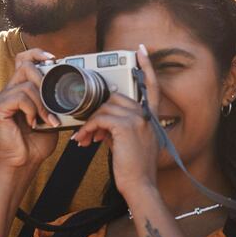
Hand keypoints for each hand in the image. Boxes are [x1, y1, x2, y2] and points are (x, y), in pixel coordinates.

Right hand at [0, 48, 60, 169]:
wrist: (23, 163)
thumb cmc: (35, 143)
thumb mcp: (51, 117)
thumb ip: (54, 102)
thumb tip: (71, 91)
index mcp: (20, 90)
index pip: (24, 59)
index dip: (37, 53)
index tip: (53, 58)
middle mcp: (9, 91)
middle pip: (25, 65)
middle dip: (44, 80)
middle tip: (53, 101)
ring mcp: (2, 98)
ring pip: (27, 84)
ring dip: (43, 103)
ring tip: (47, 120)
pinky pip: (21, 97)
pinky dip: (32, 110)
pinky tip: (33, 123)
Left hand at [73, 44, 162, 196]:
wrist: (140, 186)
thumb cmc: (134, 168)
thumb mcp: (131, 143)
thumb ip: (121, 126)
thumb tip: (101, 122)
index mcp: (150, 117)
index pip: (152, 86)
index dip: (147, 67)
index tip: (141, 50)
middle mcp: (146, 115)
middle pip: (115, 98)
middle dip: (97, 113)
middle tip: (86, 131)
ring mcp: (137, 119)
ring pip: (104, 108)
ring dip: (89, 124)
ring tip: (83, 140)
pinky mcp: (125, 127)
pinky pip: (99, 119)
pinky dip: (88, 129)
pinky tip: (84, 141)